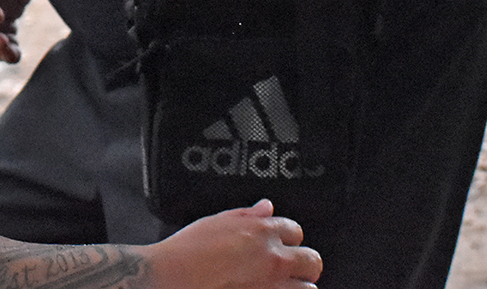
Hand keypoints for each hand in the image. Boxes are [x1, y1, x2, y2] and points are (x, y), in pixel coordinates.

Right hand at [148, 200, 321, 288]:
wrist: (174, 275)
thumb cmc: (189, 250)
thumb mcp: (217, 222)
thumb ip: (247, 215)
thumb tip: (266, 207)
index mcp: (260, 231)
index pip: (295, 230)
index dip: (289, 238)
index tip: (283, 244)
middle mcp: (272, 258)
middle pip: (312, 260)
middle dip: (305, 264)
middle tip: (294, 270)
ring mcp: (272, 284)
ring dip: (298, 286)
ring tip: (283, 286)